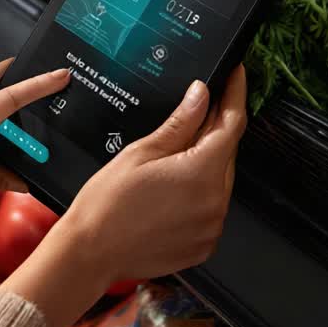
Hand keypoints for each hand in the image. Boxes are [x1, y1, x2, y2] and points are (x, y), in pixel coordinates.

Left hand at [0, 59, 71, 216]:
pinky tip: (31, 181)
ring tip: (52, 144)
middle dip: (36, 110)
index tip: (63, 74)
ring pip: (9, 138)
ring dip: (28, 143)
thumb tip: (43, 96)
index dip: (34, 73)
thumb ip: (8, 105)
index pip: (8, 76)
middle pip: (11, 106)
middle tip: (65, 105)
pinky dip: (17, 174)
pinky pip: (3, 169)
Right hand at [4, 66, 247, 326]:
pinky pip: (211, 207)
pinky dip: (199, 191)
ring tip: (172, 155)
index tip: (236, 75)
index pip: (232, 123)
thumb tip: (201, 95)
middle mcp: (215, 202)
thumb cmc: (106, 204)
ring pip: (219, 179)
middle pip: (226, 151)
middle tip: (197, 107)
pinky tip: (171, 187)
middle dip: (214, 128)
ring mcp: (212, 226)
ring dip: (205, 161)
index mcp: (201, 173)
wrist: (91, 251)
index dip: (235, 94)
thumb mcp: (141, 152)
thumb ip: (180, 122)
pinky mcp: (204, 243)